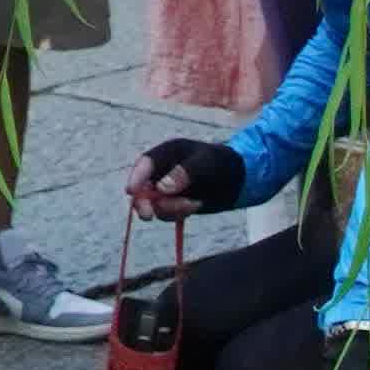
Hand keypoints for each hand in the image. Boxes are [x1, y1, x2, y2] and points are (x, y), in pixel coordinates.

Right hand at [130, 136, 248, 217]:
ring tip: (194, 203)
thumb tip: (161, 188)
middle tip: (148, 216)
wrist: (238, 178)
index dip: (135, 178)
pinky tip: (196, 204)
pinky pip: (168, 213)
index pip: (144, 165)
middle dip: (144, 202)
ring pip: (154, 205)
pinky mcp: (173, 204)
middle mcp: (161, 172)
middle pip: (141, 189)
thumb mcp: (205, 163)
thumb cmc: (221, 162)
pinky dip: (179, 213)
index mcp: (165, 154)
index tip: (131, 191)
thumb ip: (184, 173)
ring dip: (170, 208)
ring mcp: (165, 190)